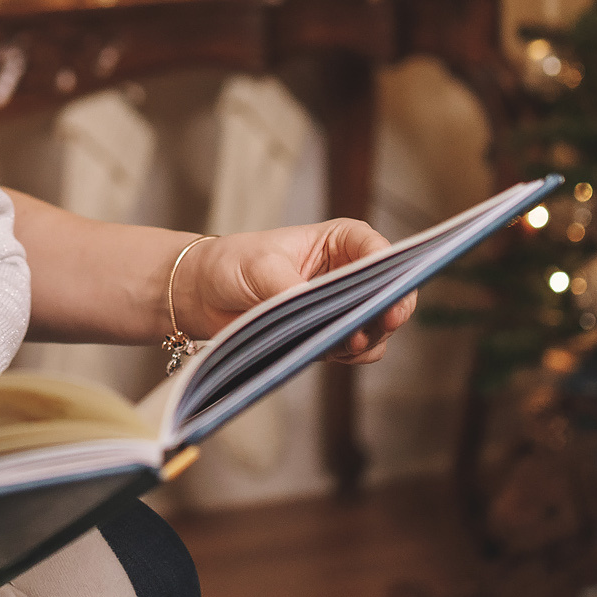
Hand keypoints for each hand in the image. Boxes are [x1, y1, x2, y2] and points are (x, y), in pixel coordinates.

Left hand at [180, 218, 410, 364]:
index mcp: (339, 241)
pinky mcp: (328, 336)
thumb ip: (290, 287)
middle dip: (388, 310)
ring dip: (369, 337)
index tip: (389, 293)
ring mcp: (341, 308)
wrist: (203, 295)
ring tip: (349, 342)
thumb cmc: (231, 263)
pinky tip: (335, 352)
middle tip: (382, 323)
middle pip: (388, 293)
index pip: (377, 251)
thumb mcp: (260, 266)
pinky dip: (350, 355)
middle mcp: (348, 273)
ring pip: (376, 327)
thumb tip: (314, 310)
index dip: (392, 271)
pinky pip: (355, 351)